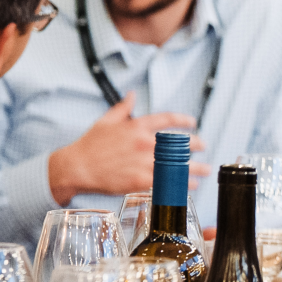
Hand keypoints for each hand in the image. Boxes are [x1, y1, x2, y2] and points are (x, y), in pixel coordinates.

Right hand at [47, 92, 210, 203]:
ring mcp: (144, 162)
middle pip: (179, 143)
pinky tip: (188, 186)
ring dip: (195, 168)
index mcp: (137, 126)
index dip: (183, 120)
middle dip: (195, 144)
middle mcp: (144, 143)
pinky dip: (181, 184)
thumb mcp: (105, 121)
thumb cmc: (89, 146)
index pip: (167, 120)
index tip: (192, 122)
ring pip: (177, 165)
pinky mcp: (140, 180)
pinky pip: (167, 182)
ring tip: (204, 170)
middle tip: (202, 146)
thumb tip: (132, 96)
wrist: (77, 167)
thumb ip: (122, 108)